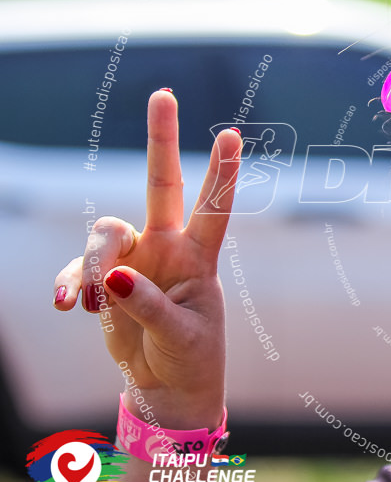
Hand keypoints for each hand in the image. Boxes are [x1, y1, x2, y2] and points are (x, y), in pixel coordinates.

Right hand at [53, 90, 241, 428]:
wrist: (166, 386)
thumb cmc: (189, 357)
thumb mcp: (179, 337)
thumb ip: (146, 306)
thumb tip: (108, 277)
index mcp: (199, 258)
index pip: (214, 208)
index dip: (221, 173)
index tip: (233, 134)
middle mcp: (166, 247)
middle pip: (161, 184)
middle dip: (161, 140)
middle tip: (163, 94)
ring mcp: (133, 260)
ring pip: (103, 234)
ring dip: (87, 265)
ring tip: (87, 303)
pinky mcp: (102, 280)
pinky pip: (76, 269)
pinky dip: (67, 284)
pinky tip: (65, 305)